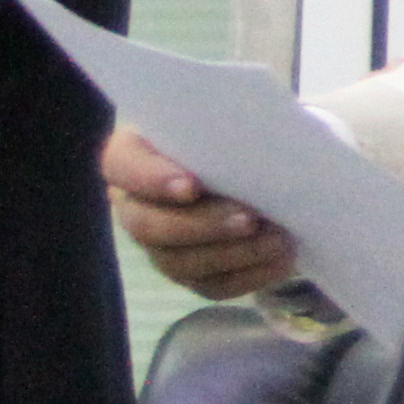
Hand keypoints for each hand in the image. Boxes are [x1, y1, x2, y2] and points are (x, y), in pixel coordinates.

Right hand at [103, 123, 303, 298]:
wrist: (261, 165)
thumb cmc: (236, 131)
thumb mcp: (230, 117)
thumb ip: (228, 124)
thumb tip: (258, 136)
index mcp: (133, 153)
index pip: (122, 165)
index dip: (150, 179)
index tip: (192, 186)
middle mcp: (135, 204)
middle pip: (147, 225)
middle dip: (201, 225)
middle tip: (250, 218)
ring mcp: (159, 244)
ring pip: (178, 262)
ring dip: (231, 254)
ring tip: (276, 239)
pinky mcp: (190, 272)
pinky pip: (210, 285)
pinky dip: (248, 276)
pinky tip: (280, 261)